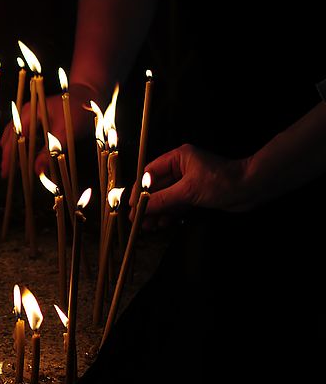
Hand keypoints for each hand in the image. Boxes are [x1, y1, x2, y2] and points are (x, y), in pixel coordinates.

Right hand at [0, 83, 101, 177]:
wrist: (87, 96)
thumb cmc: (77, 111)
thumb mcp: (65, 133)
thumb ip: (49, 152)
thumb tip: (37, 170)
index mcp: (30, 112)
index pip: (14, 138)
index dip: (8, 156)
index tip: (4, 171)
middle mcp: (26, 112)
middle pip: (10, 137)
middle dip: (8, 155)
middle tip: (4, 173)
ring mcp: (30, 115)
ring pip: (15, 136)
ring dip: (13, 151)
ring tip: (9, 168)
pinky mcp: (36, 119)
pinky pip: (24, 134)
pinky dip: (21, 147)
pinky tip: (21, 157)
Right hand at [131, 144, 253, 227]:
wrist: (251, 189)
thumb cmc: (223, 182)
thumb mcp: (188, 191)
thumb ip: (163, 199)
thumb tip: (142, 207)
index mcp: (179, 158)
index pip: (150, 172)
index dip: (139, 189)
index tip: (131, 204)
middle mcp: (182, 168)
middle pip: (157, 187)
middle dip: (147, 204)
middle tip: (136, 218)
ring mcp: (189, 182)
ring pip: (166, 197)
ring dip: (157, 211)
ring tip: (147, 226)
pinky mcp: (196, 194)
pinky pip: (176, 204)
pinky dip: (169, 214)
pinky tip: (162, 223)